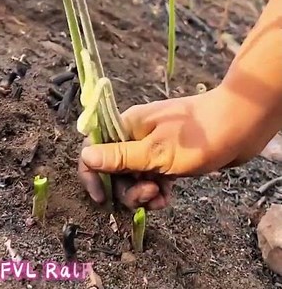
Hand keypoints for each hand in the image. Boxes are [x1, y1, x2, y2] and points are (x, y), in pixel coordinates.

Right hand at [79, 84, 261, 208]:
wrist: (239, 127)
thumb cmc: (196, 138)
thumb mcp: (155, 152)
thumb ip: (119, 157)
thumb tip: (85, 157)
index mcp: (127, 126)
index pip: (94, 148)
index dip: (92, 173)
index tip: (101, 198)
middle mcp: (136, 135)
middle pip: (115, 169)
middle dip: (127, 188)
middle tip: (148, 193)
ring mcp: (153, 147)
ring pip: (134, 177)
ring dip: (143, 193)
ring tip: (161, 198)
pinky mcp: (168, 158)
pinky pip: (153, 178)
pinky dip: (157, 191)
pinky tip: (168, 198)